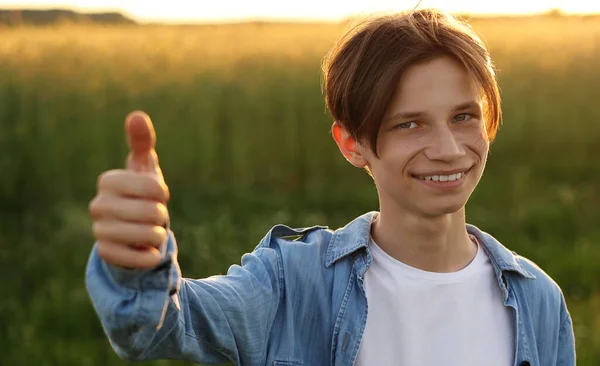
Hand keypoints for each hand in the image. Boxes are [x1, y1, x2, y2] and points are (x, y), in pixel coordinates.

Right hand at [89, 111, 170, 268]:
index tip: (154, 195)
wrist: (131, 233)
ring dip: (158, 236)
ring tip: (147, 232)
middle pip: (153, 212)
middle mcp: (98, 205)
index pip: (154, 187)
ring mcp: (99, 231)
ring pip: (149, 235)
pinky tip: (145, 251)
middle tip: (151, 217)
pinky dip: (151, 256)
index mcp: (108, 181)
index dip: (162, 194)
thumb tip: (137, 115)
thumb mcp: (144, 169)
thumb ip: (142, 143)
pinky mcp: (106, 255)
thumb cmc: (141, 195)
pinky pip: (141, 258)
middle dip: (161, 217)